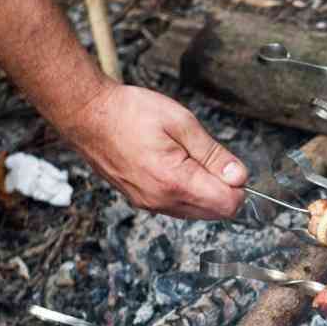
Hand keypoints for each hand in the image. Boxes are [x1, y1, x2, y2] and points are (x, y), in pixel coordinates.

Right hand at [58, 82, 247, 218]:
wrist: (87, 114)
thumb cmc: (130, 112)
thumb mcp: (182, 123)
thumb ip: (214, 154)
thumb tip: (239, 176)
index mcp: (175, 181)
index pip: (227, 204)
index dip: (239, 187)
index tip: (233, 167)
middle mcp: (161, 200)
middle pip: (215, 213)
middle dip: (224, 189)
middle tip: (211, 159)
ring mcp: (148, 203)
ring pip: (196, 212)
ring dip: (205, 191)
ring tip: (189, 158)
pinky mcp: (140, 201)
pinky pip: (177, 207)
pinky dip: (187, 192)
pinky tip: (177, 166)